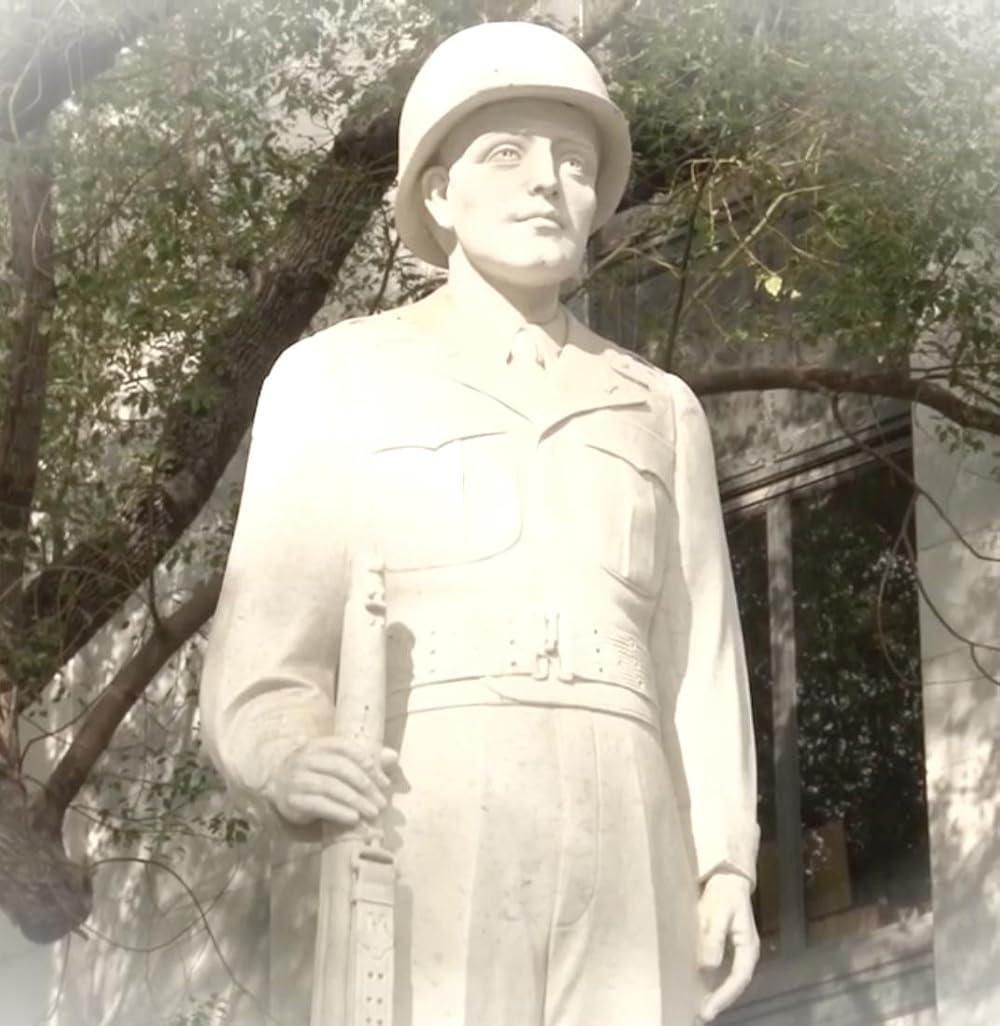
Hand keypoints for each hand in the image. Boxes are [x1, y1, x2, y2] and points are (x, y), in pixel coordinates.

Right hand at [263, 735, 397, 829]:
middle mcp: (306, 759)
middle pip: (341, 768)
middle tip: (382, 802)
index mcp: (319, 744)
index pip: (346, 747)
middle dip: (365, 785)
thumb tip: (393, 756)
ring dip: (356, 801)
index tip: (383, 780)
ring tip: (372, 812)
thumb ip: (364, 759)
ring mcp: (298, 779)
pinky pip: (319, 805)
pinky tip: (353, 818)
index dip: (366, 761)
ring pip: (331, 787)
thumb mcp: (336, 762)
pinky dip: (339, 811)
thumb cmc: (314, 772)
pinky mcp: (293, 800)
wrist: (276, 786)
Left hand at [697, 871, 759, 1021]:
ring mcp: (738, 951)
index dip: (724, 996)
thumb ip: (713, 938)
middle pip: (735, 984)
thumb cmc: (723, 894)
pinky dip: (713, 981)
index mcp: (748, 948)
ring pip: (729, 978)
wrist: (726, 877)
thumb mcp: (717, 912)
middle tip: (702, 1014)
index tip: (709, 1010)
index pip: (738, 979)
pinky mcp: (727, 946)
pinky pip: (723, 969)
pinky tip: (700, 986)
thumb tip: (708, 966)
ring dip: (717, 993)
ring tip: (700, 1007)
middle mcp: (746, 953)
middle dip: (720, 1000)